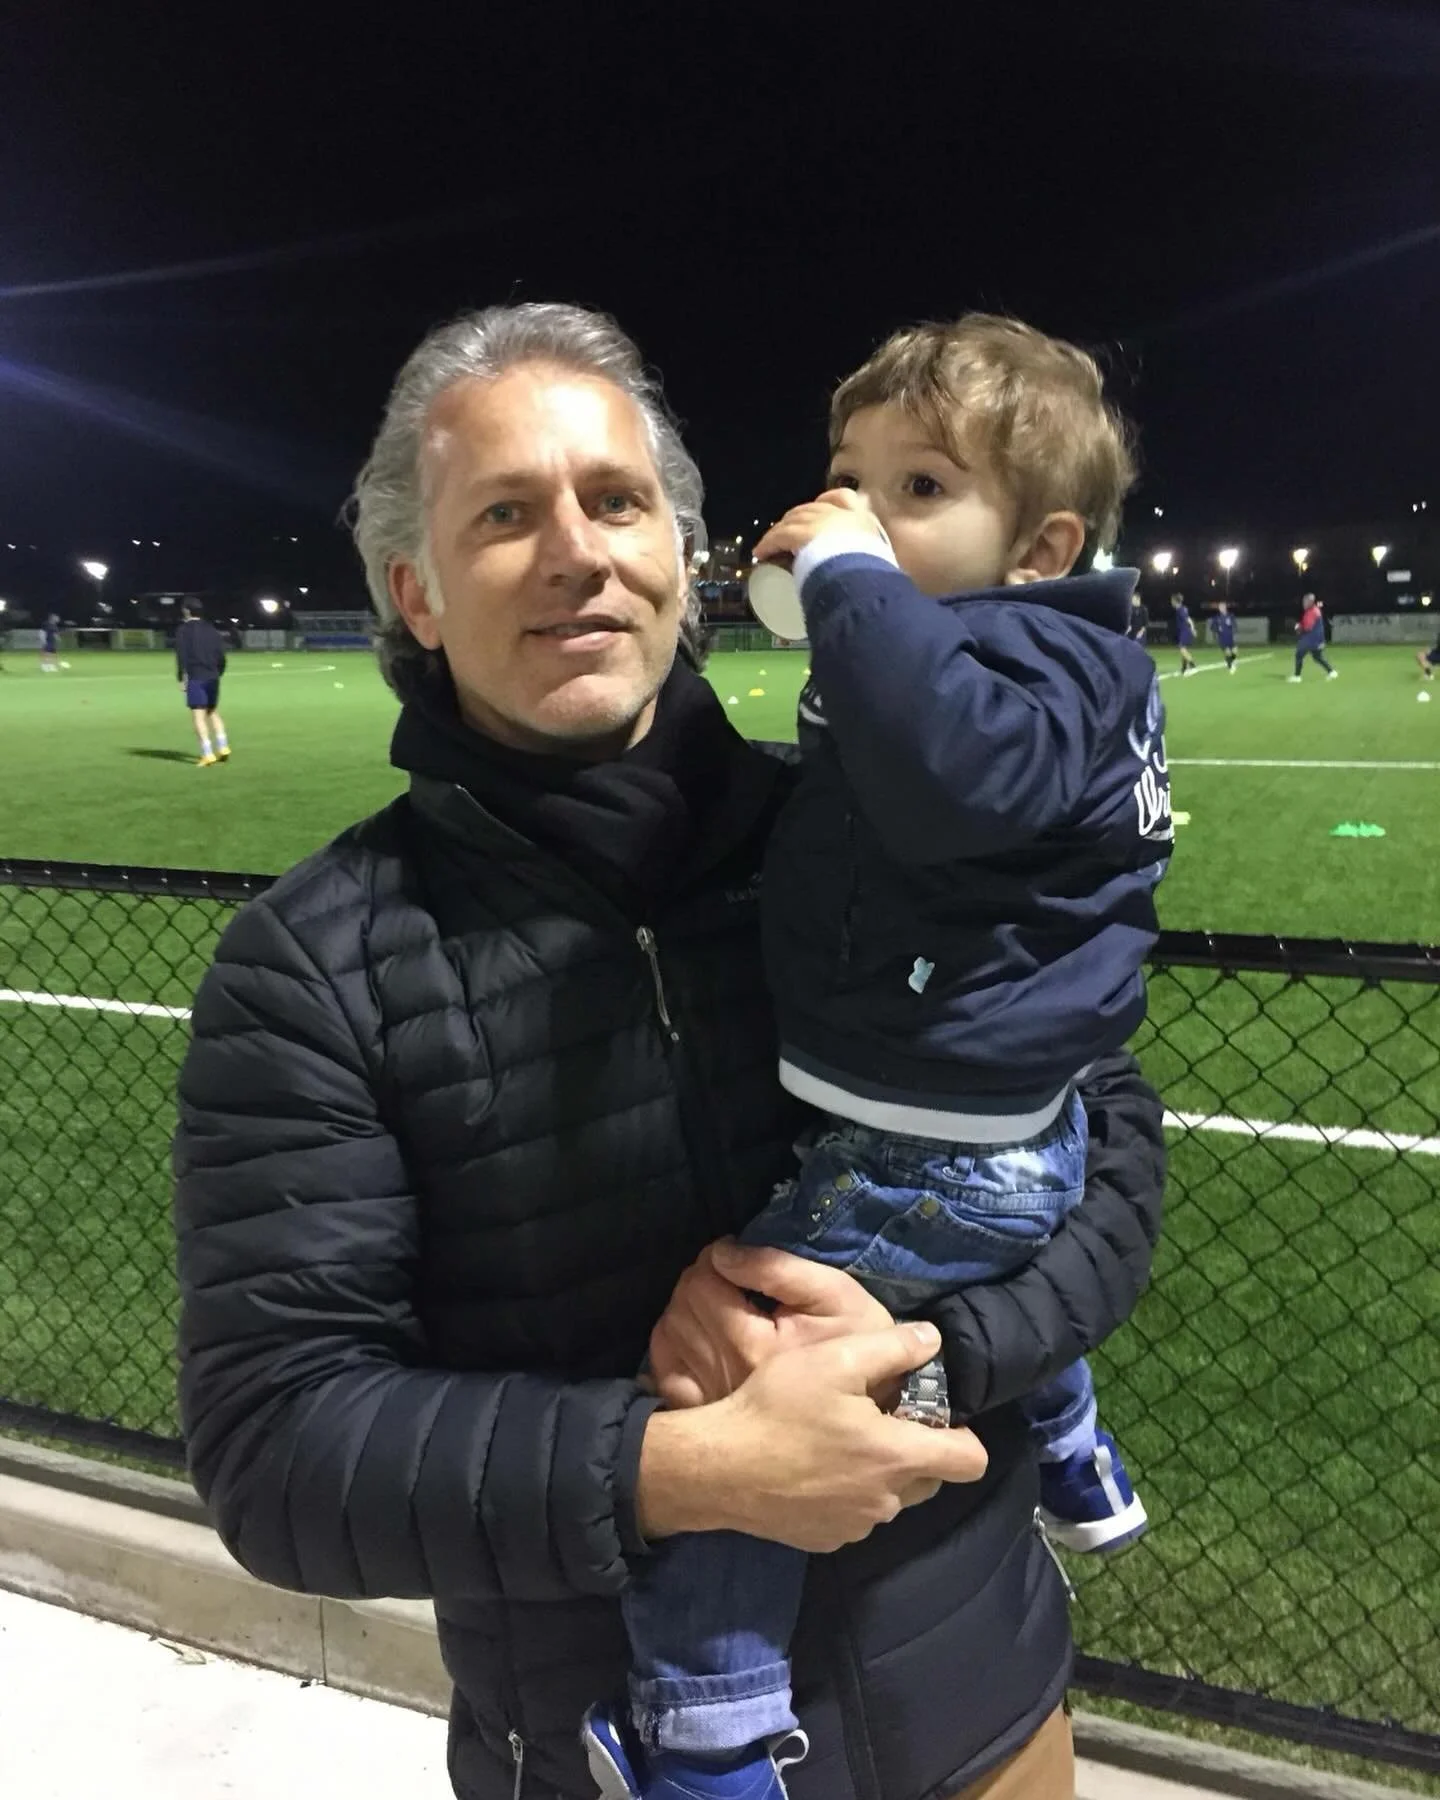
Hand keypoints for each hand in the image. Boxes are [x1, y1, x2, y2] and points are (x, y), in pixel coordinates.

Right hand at [637, 1323, 987, 1551]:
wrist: (717, 1468)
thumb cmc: (777, 1408)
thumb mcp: (835, 1360)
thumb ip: (893, 1348)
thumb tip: (932, 1340)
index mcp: (897, 1456)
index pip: (970, 1460)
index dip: (964, 1436)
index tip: (936, 1415)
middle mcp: (885, 1500)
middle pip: (931, 1479)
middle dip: (917, 1451)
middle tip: (879, 1420)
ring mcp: (855, 1526)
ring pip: (889, 1497)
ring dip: (878, 1473)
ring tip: (838, 1440)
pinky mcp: (825, 1539)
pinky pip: (854, 1515)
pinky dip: (846, 1494)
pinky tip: (812, 1468)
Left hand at [650, 1240, 893, 1407]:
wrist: (870, 1416)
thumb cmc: (860, 1348)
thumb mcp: (836, 1295)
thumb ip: (778, 1268)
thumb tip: (724, 1253)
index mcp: (752, 1344)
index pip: (701, 1282)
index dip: (714, 1256)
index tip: (736, 1255)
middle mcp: (722, 1373)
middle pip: (681, 1305)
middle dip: (699, 1278)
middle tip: (730, 1278)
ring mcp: (709, 1398)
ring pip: (667, 1334)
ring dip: (685, 1308)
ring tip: (718, 1305)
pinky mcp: (705, 1414)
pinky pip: (665, 1371)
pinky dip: (672, 1346)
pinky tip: (698, 1339)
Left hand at [752, 488, 883, 566]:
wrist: (863, 578)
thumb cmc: (874, 577)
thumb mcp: (879, 565)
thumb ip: (873, 565)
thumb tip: (871, 581)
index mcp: (863, 520)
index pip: (844, 498)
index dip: (828, 501)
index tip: (819, 508)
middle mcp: (840, 515)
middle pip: (811, 509)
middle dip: (796, 519)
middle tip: (786, 534)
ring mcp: (819, 522)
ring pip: (792, 520)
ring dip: (779, 532)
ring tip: (770, 545)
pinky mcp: (800, 533)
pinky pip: (779, 536)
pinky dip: (768, 544)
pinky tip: (760, 553)